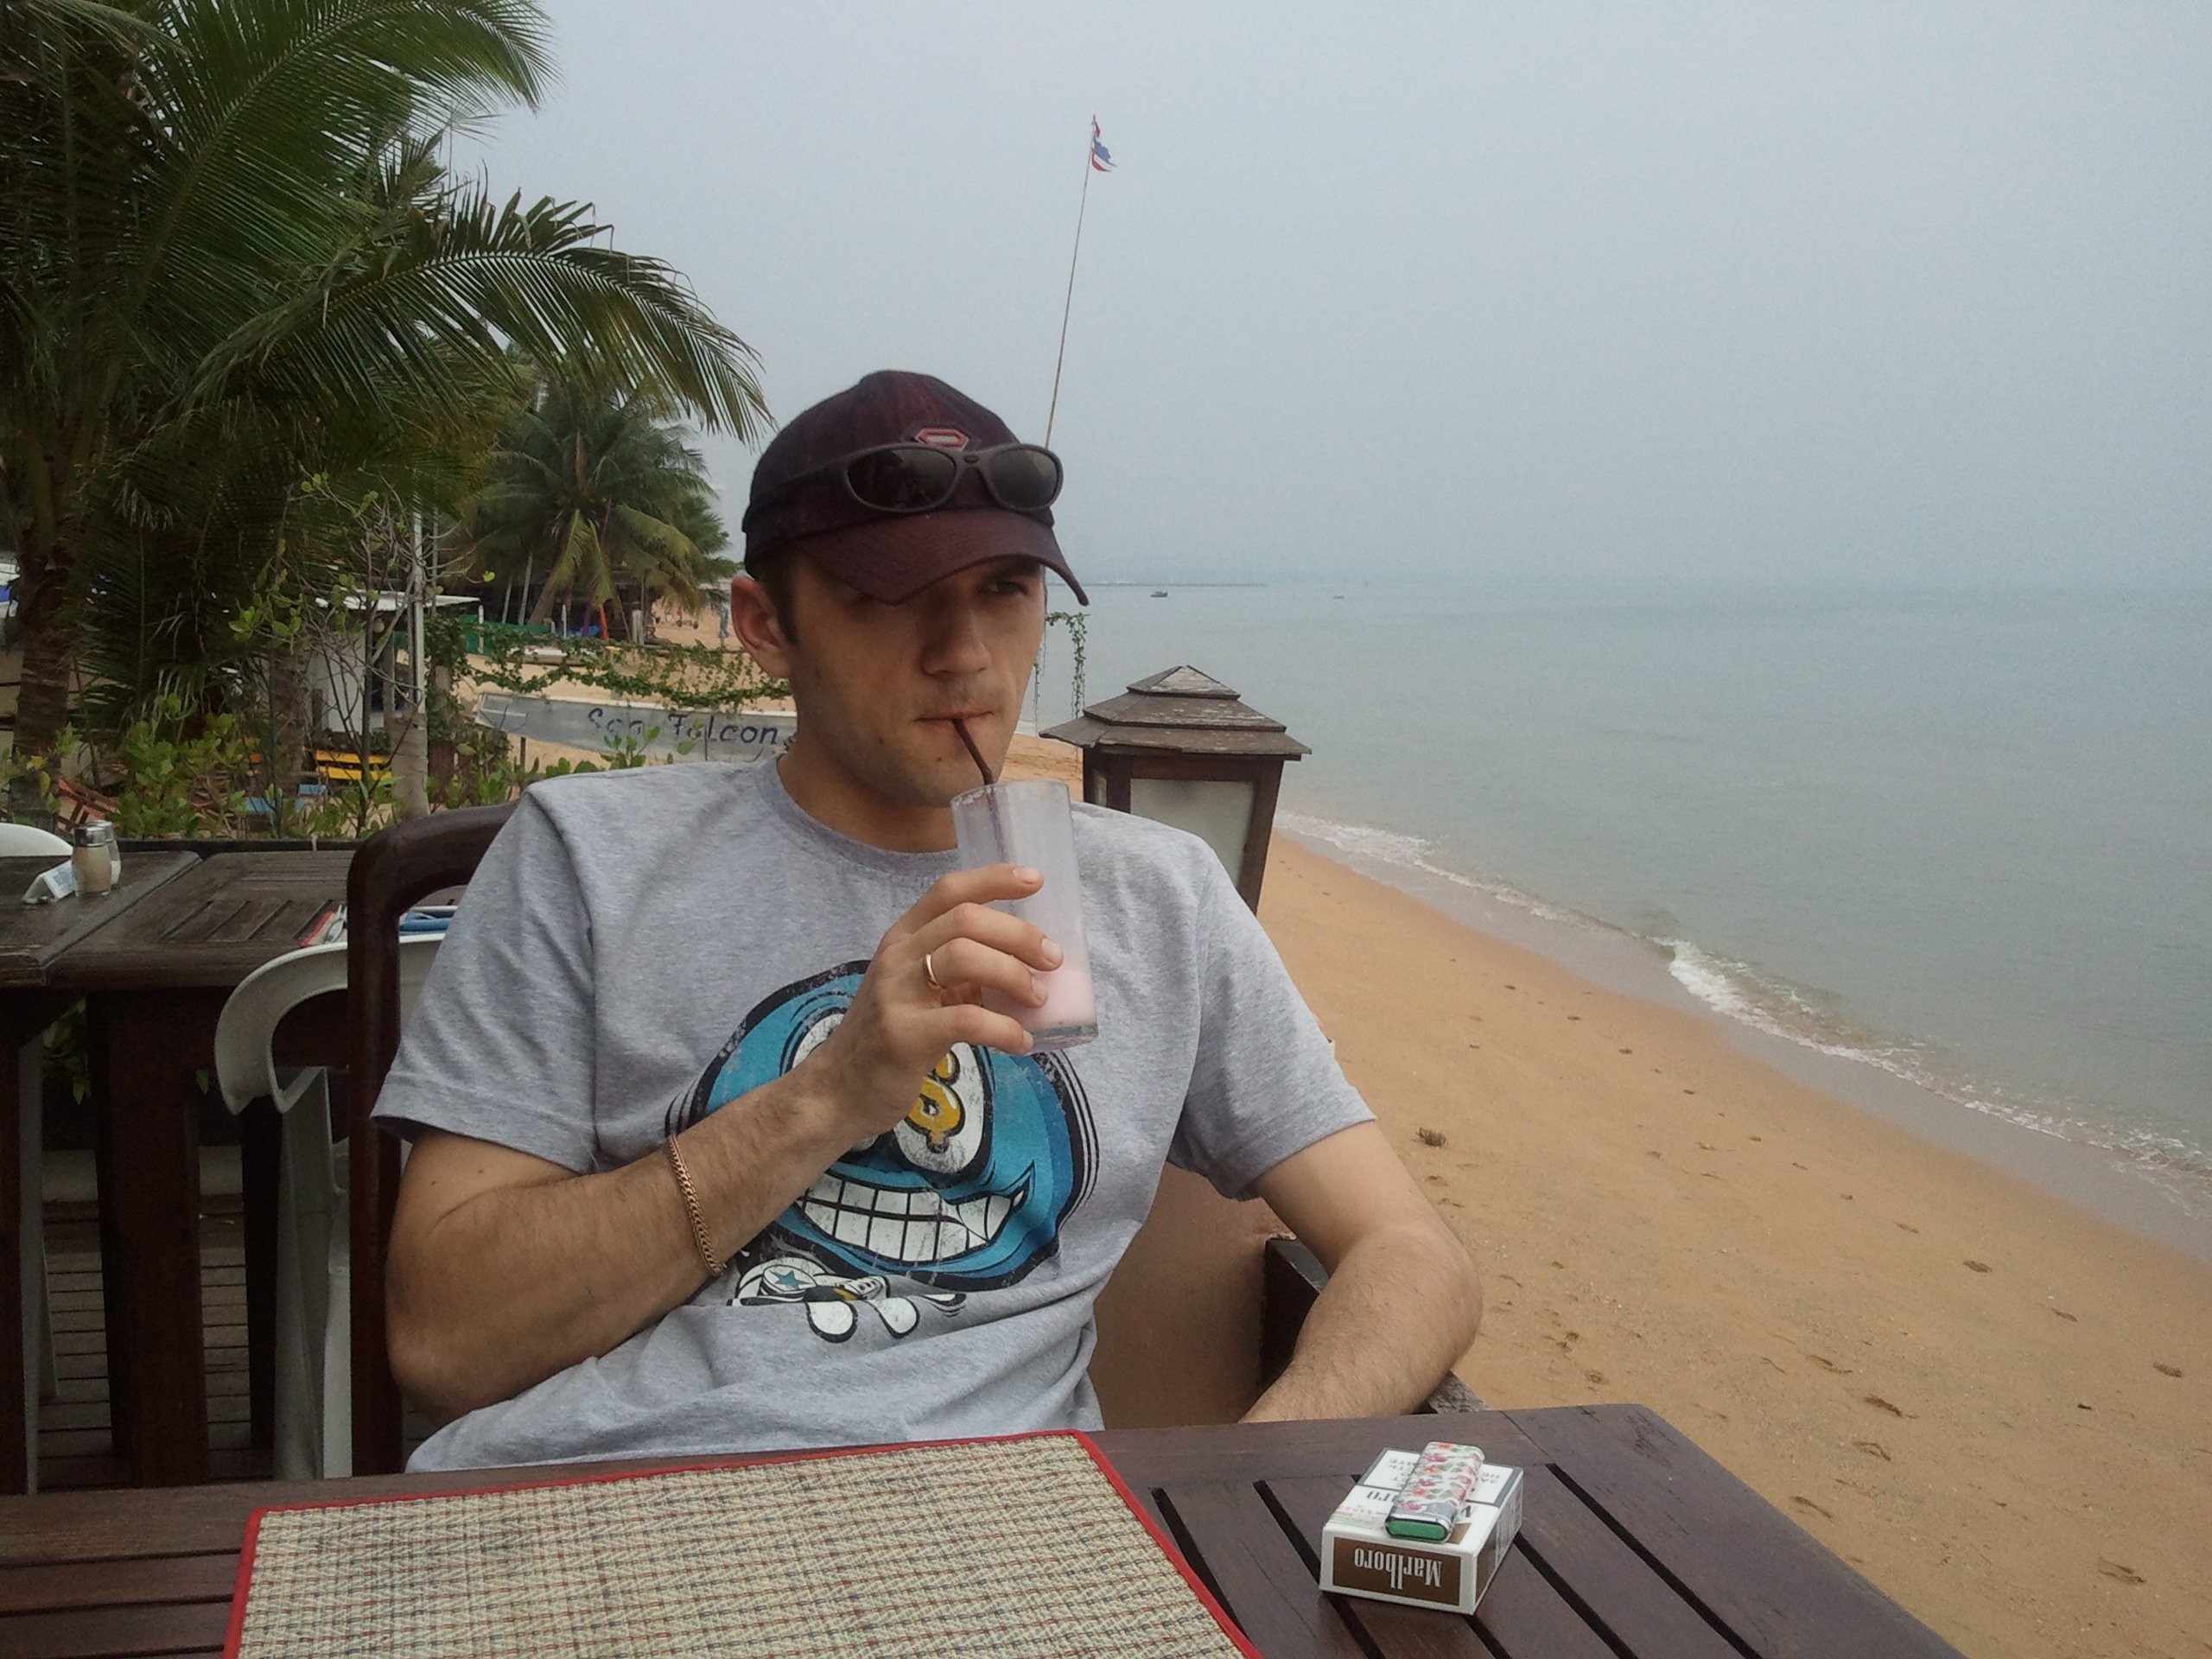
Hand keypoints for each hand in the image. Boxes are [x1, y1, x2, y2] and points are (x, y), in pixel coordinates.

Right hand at [802, 865, 1063, 1140]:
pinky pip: (965, 1019)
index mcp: (904, 938)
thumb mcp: (920, 991)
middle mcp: (897, 956)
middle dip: (1019, 935)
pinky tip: (1021, 1042)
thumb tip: (1026, 966)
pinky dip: (1003, 1028)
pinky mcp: (903, 1035)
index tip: (1035, 879)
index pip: (948, 891)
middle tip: (1053, 960)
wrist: (838, 1090)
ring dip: (1012, 974)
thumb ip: (961, 973)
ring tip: (1037, 1000)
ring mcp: (896, 993)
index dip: (993, 879)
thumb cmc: (890, 1037)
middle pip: (965, 919)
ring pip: (963, 957)